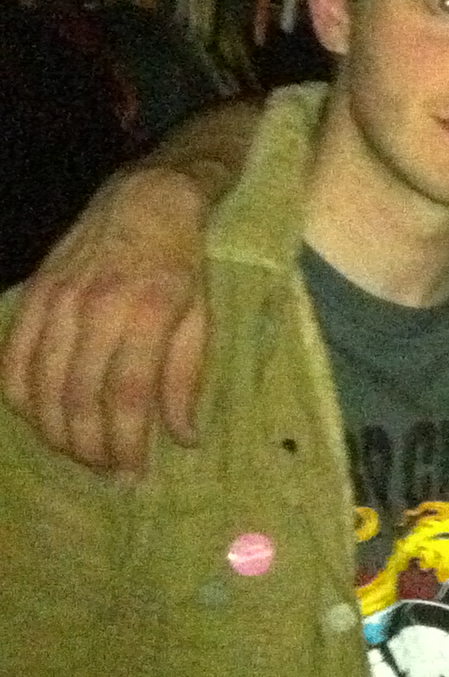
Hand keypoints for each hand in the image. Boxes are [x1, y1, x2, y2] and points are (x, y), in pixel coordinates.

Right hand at [1, 164, 212, 475]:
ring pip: (41, 386)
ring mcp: (59, 301)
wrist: (146, 202)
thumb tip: (183, 438)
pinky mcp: (34, 295)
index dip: (124, 443)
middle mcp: (97, 308)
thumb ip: (186, 379)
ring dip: (55, 431)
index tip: (132, 475)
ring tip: (77, 453)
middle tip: (105, 471)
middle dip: (90, 446)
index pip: (126, 396)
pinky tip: (38, 419)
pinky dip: (20, 398)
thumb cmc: (183, 265)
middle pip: (79, 398)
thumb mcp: (202, 318)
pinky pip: (13, 359)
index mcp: (148, 313)